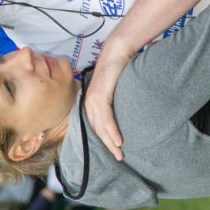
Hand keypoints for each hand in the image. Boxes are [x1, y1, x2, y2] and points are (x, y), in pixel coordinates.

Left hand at [83, 45, 132, 160]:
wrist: (117, 52)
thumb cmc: (118, 69)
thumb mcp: (113, 88)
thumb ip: (112, 100)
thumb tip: (121, 111)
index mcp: (90, 101)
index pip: (95, 126)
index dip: (103, 140)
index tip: (112, 151)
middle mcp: (89, 102)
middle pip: (97, 130)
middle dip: (107, 146)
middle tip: (119, 158)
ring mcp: (94, 99)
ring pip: (101, 127)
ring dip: (111, 142)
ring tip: (120, 154)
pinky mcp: (101, 95)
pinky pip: (106, 118)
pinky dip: (112, 131)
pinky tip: (118, 141)